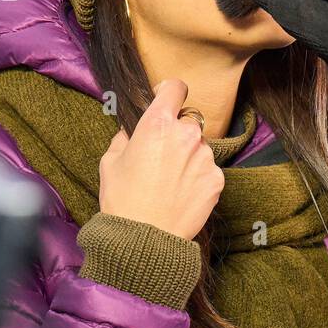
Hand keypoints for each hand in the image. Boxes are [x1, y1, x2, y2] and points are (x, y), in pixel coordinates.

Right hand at [97, 78, 223, 239]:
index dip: (170, 91)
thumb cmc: (122, 199)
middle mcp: (186, 134)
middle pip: (188, 121)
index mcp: (157, 124)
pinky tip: (181, 193)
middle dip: (177, 133)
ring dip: (189, 156)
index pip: (175, 88)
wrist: (144, 238)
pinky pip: (208, 169)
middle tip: (161, 156)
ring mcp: (204, 157)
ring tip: (170, 181)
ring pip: (199, 147)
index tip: (166, 98)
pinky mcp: (216, 179)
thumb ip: (126, 136)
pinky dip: (198, 177)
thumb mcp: (110, 160)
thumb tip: (134, 130)